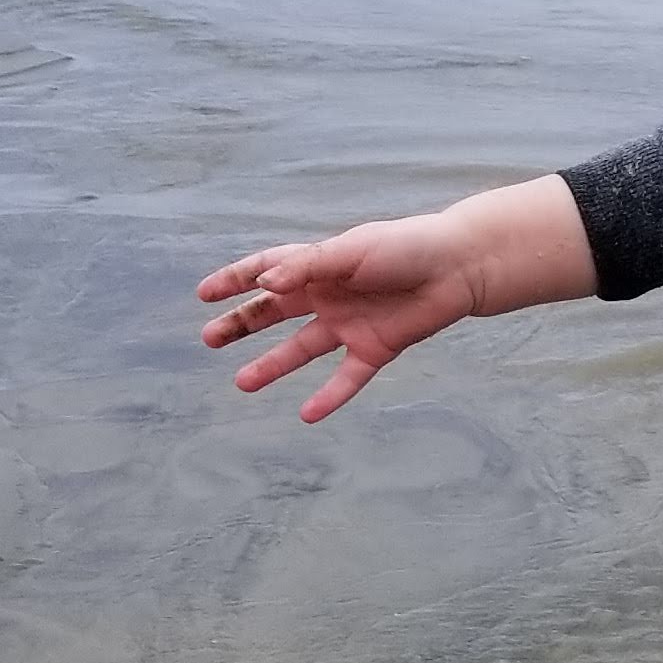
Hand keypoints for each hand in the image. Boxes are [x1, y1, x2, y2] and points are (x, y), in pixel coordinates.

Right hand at [197, 214, 479, 421]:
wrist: (458, 267)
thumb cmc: (405, 247)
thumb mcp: (351, 250)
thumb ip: (308, 267)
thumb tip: (264, 284)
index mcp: (320, 265)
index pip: (268, 270)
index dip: (235, 280)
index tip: (204, 294)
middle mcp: (328, 296)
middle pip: (274, 313)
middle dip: (241, 324)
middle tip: (209, 339)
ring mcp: (349, 324)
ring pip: (301, 350)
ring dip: (272, 366)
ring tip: (241, 383)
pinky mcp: (375, 349)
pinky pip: (346, 378)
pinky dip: (328, 397)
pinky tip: (306, 415)